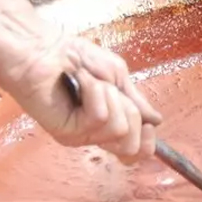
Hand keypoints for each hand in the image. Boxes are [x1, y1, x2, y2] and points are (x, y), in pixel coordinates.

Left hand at [3, 30, 163, 163]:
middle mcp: (94, 134)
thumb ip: (136, 102)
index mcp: (108, 123)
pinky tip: (81, 82)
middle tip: (112, 91)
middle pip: (132, 147)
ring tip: (90, 83)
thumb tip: (156, 121)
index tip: (149, 124)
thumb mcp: (117, 76)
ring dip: (111, 97)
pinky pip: (100, 118)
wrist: (44, 49)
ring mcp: (80, 135)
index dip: (148, 141)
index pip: (135, 152)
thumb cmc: (75, 57)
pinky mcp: (67, 132)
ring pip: (119, 129)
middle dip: (132, 113)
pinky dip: (96, 93)